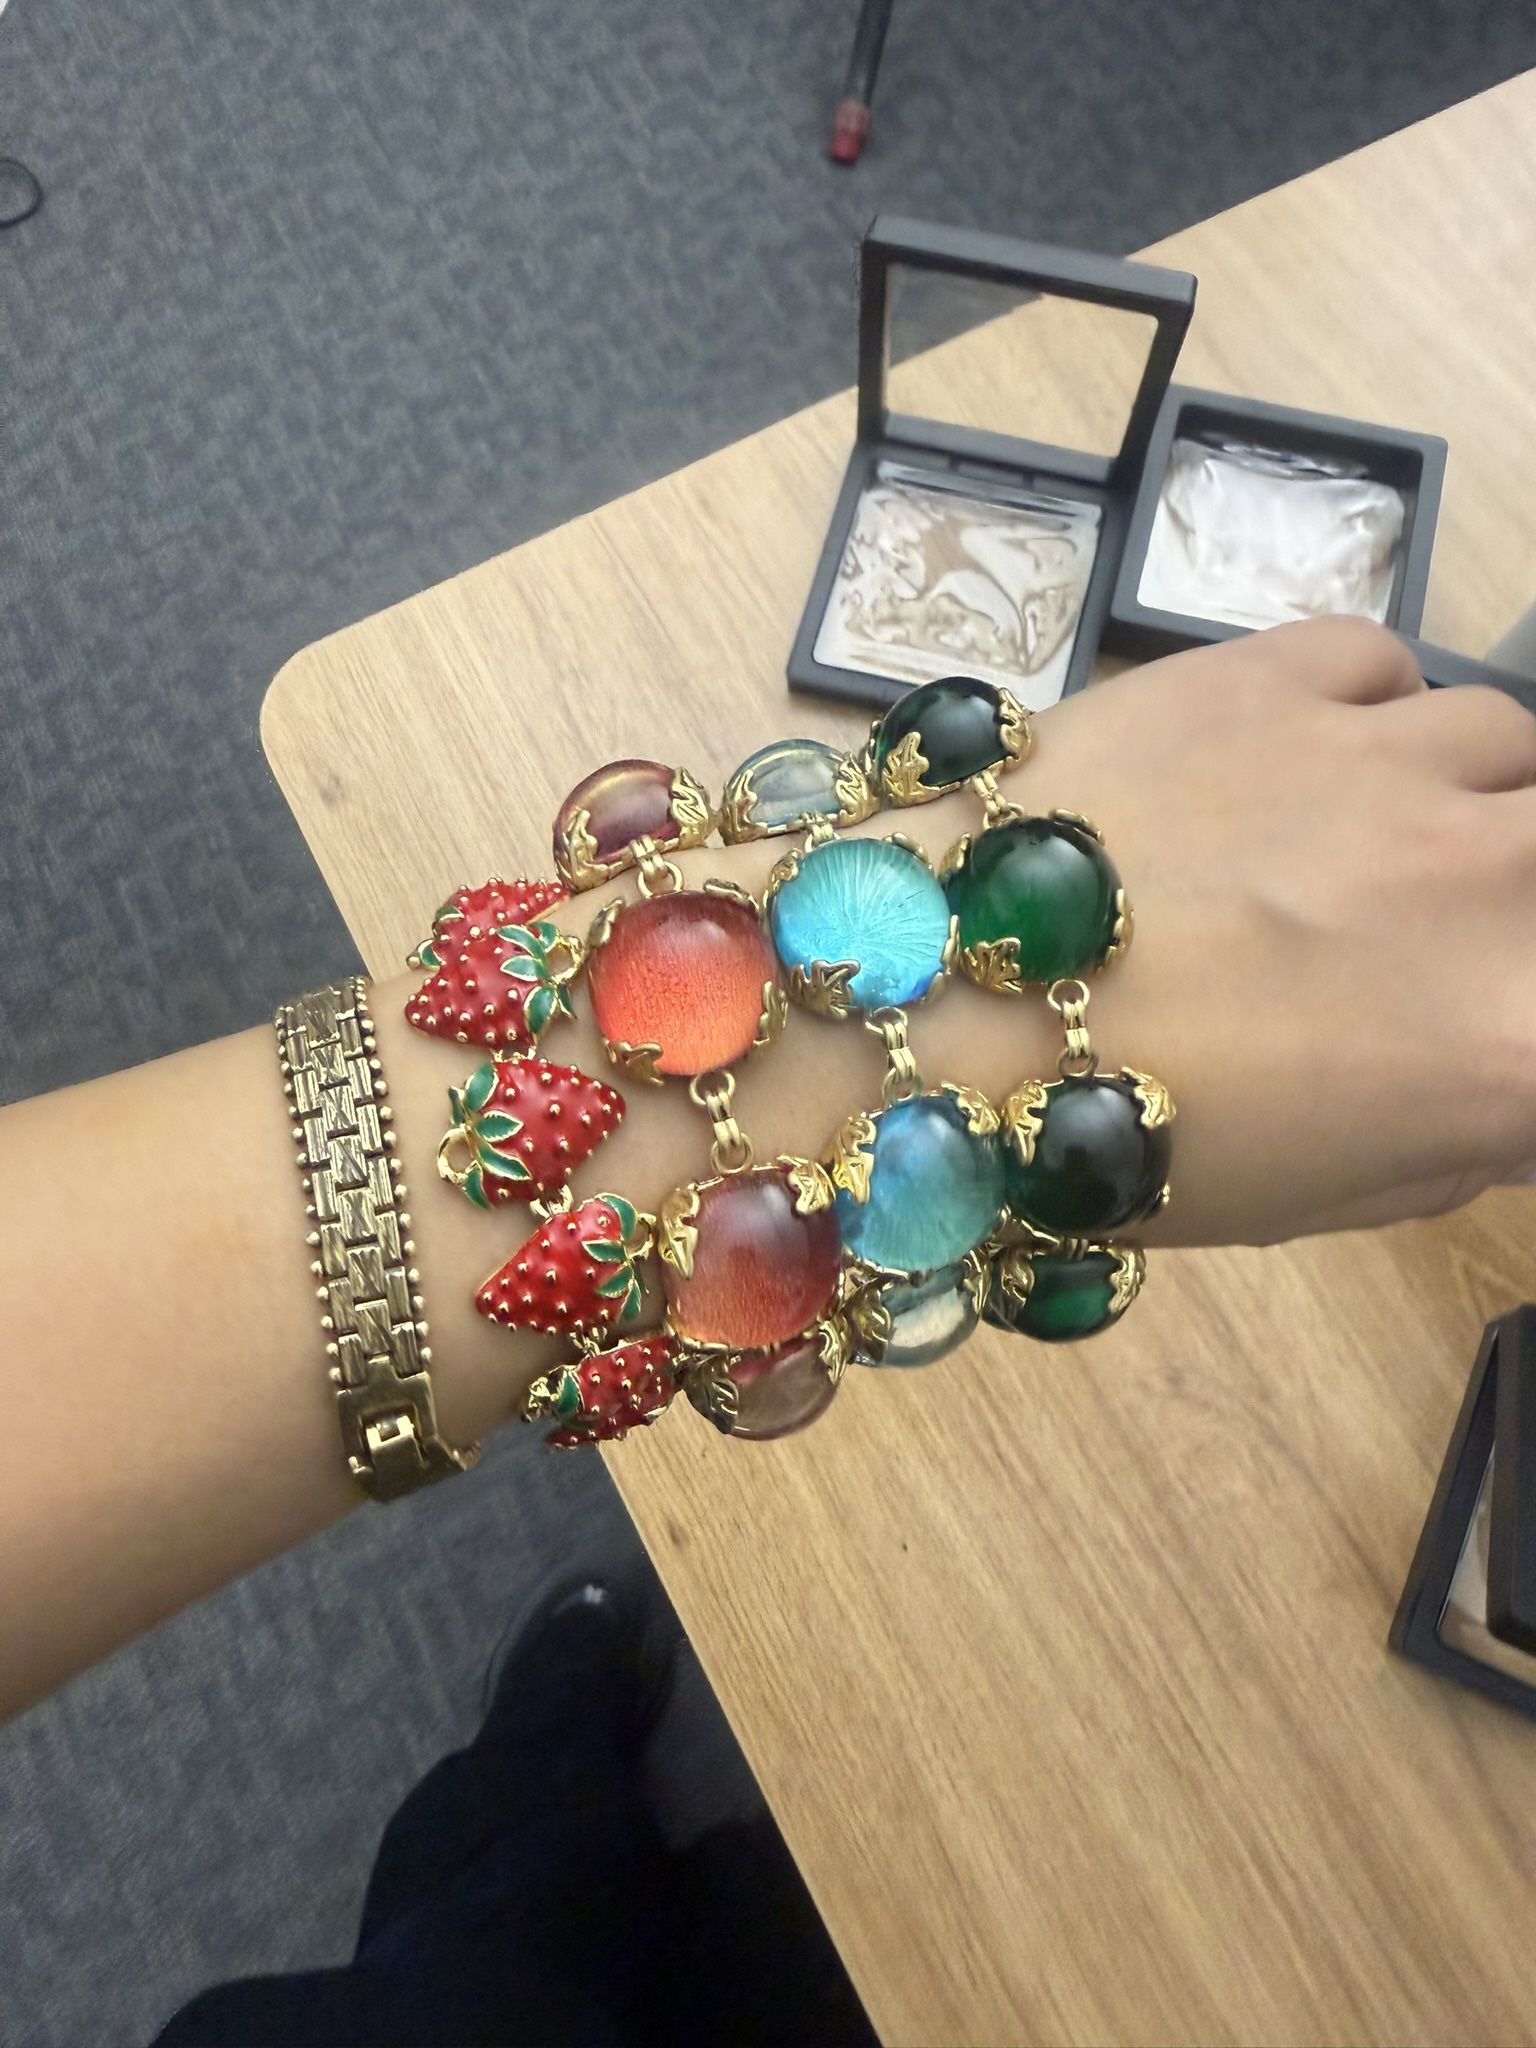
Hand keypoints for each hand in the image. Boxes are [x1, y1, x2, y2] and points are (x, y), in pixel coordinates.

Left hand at [1034, 617, 1535, 1243]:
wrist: (931, 1009)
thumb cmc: (1122, 1145)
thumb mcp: (1322, 1196)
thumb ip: (1460, 1137)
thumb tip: (1503, 1087)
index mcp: (1514, 1042)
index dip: (1520, 1004)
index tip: (1480, 1010)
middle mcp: (1490, 880)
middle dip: (1513, 891)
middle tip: (1428, 934)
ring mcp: (1384, 758)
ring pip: (1504, 739)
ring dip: (1460, 794)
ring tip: (1363, 845)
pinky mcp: (1273, 673)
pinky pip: (1387, 663)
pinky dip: (1373, 711)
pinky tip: (1306, 761)